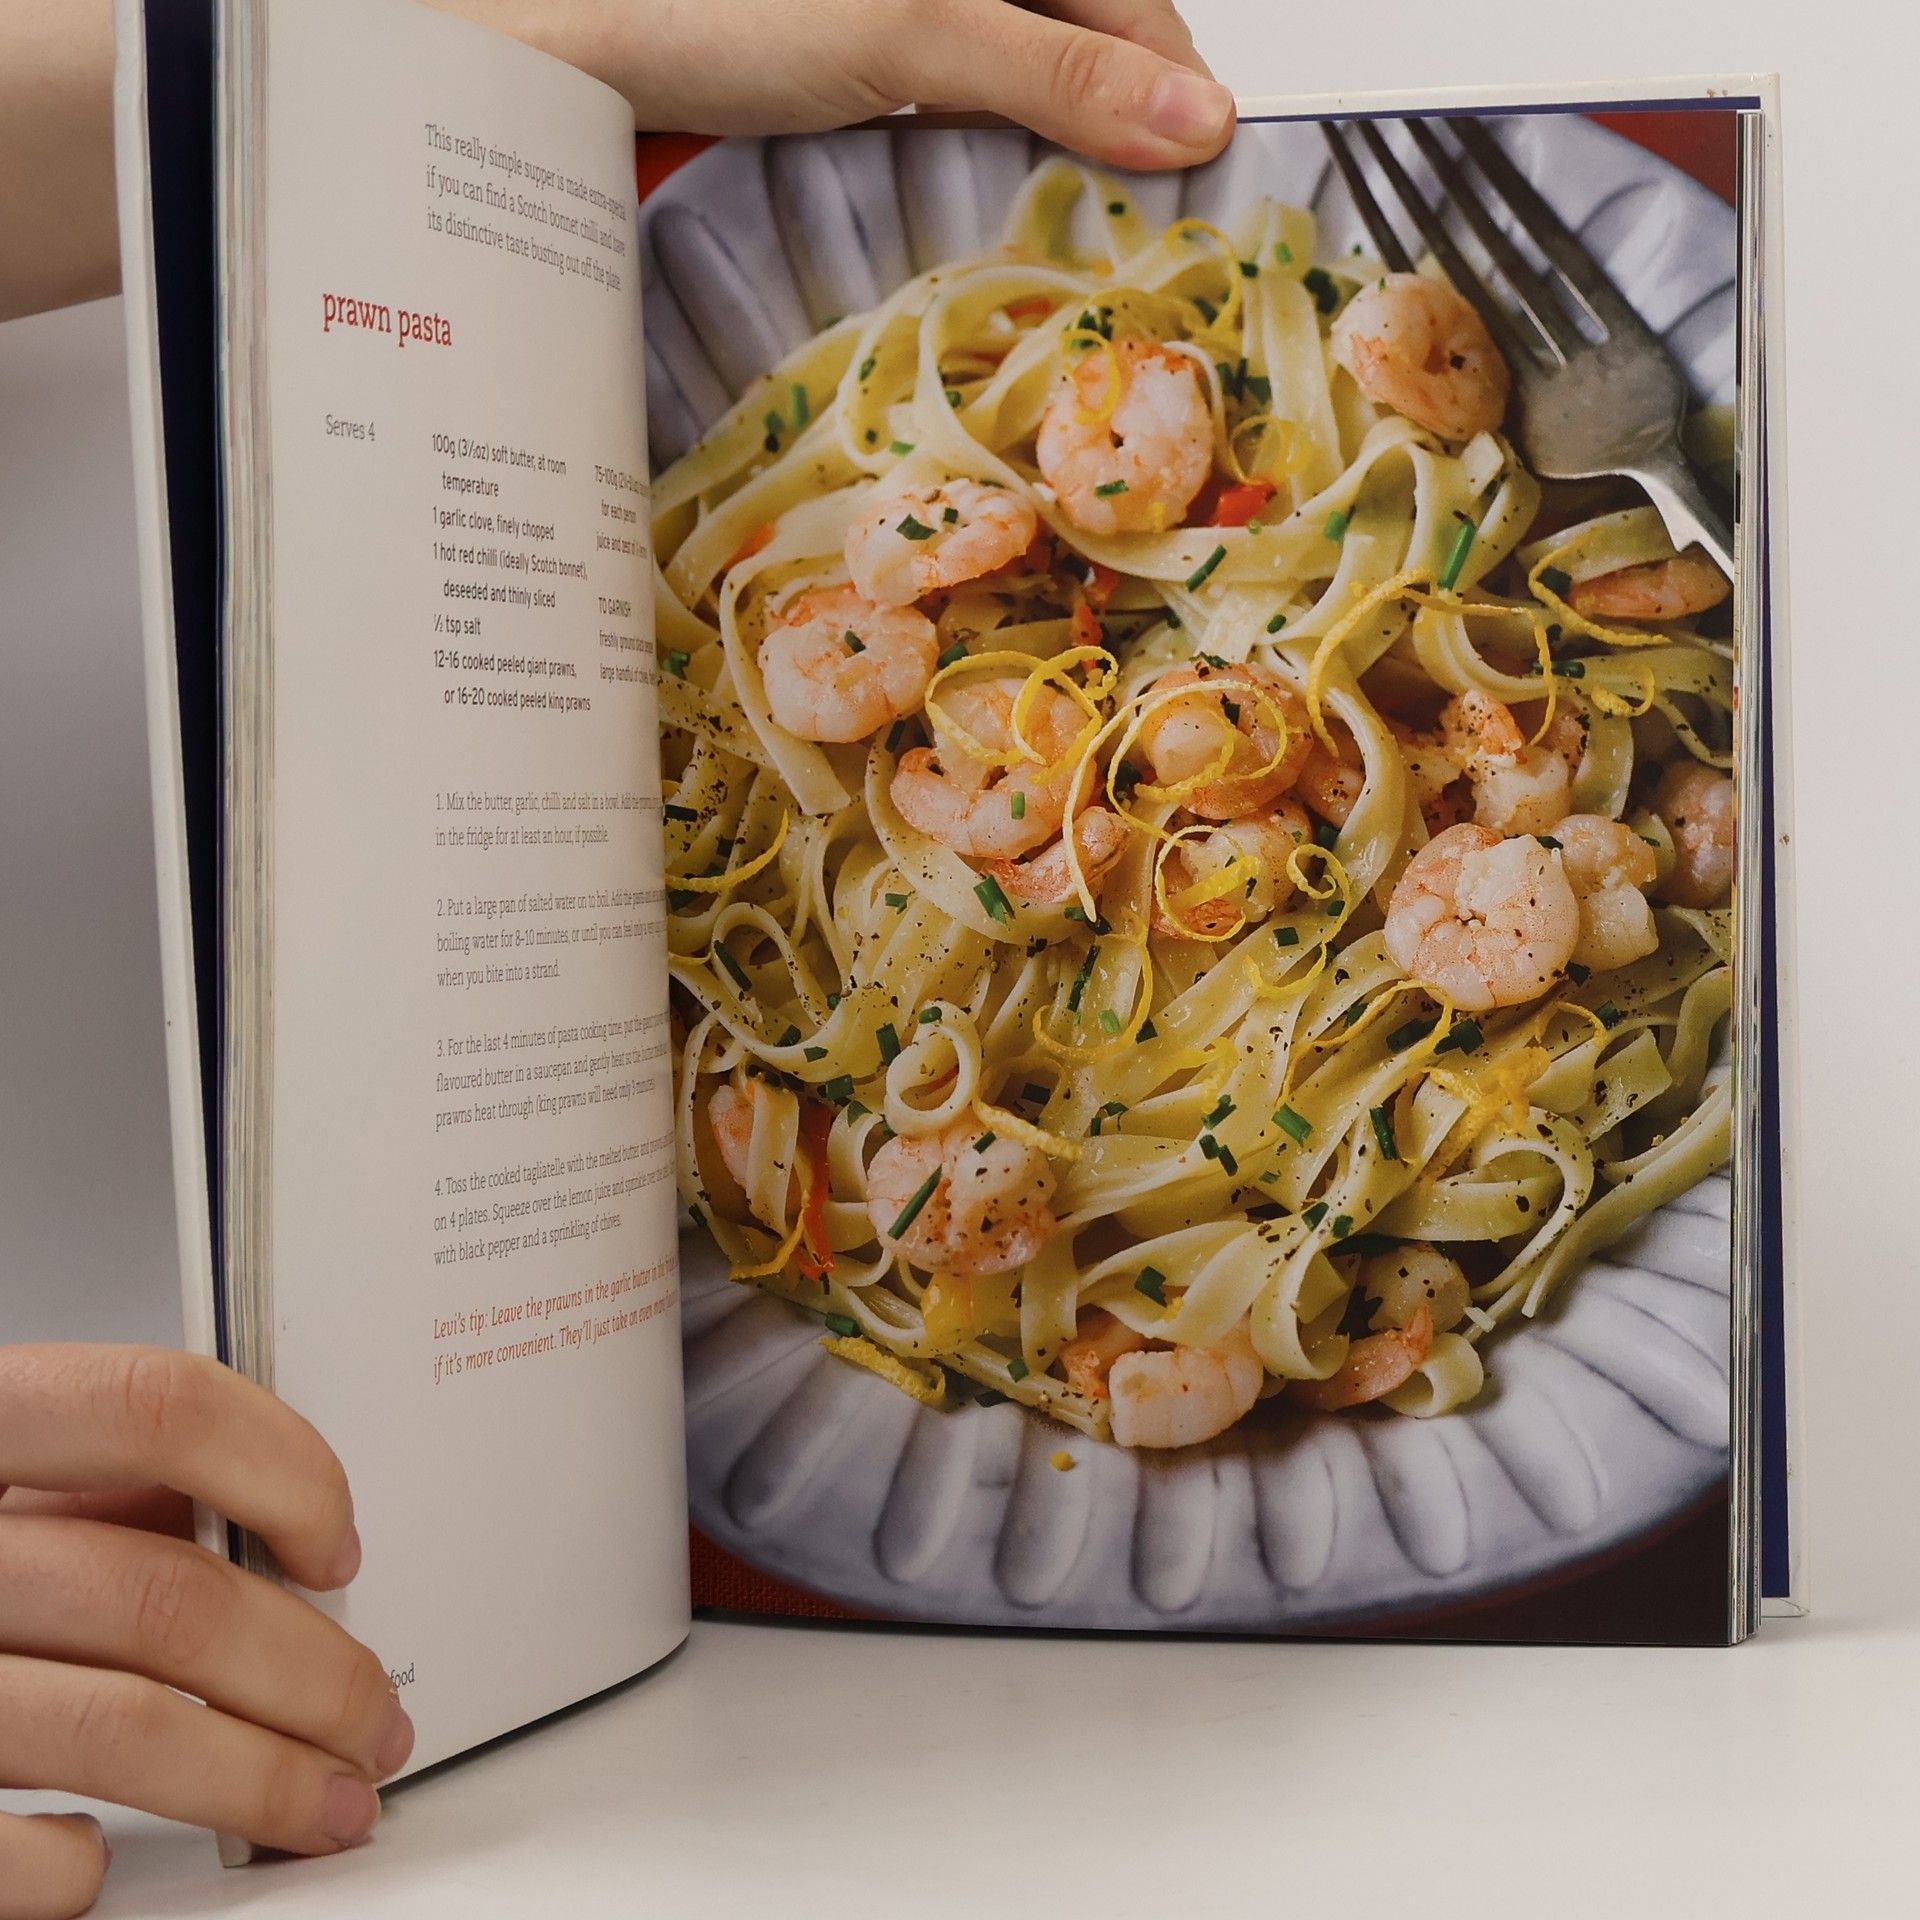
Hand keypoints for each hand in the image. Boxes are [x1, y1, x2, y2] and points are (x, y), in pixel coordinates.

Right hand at [0, 1346, 411, 1919]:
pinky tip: (108, 1858)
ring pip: (121, 1728)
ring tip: (325, 1807)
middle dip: (311, 1673)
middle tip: (373, 1725)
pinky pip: (6, 1845)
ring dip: (258, 1781)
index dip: (279, 1466)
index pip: (154, 1406)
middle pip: (166, 1597)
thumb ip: (102, 1480)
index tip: (339, 1546)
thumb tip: (266, 1514)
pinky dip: (77, 1866)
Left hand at [448, 0, 1235, 171]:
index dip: (1176, 93)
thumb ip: (1054, 65)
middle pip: (1093, 41)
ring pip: (1036, 78)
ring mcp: (927, 9)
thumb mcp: (915, 29)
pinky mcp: (884, 52)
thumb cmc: (725, 8)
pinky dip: (993, 153)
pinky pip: (974, 100)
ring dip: (1057, 151)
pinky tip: (989, 197)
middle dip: (1118, 130)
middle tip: (1138, 231)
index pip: (1138, 0)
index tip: (1202, 192)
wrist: (590, 48)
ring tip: (1072, 227)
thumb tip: (1196, 119)